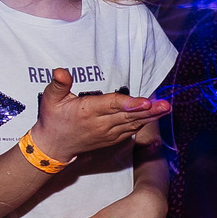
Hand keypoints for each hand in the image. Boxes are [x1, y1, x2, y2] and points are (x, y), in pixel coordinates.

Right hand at [26, 69, 169, 163]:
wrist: (53, 146)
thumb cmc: (53, 119)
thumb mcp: (50, 99)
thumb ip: (59, 84)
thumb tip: (61, 71)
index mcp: (87, 112)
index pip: (112, 106)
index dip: (130, 104)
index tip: (145, 102)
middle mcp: (100, 124)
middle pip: (128, 115)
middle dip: (149, 110)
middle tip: (166, 104)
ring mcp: (107, 133)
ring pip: (132, 123)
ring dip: (151, 116)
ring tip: (166, 108)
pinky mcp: (112, 138)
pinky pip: (130, 130)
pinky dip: (144, 123)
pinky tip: (155, 115)